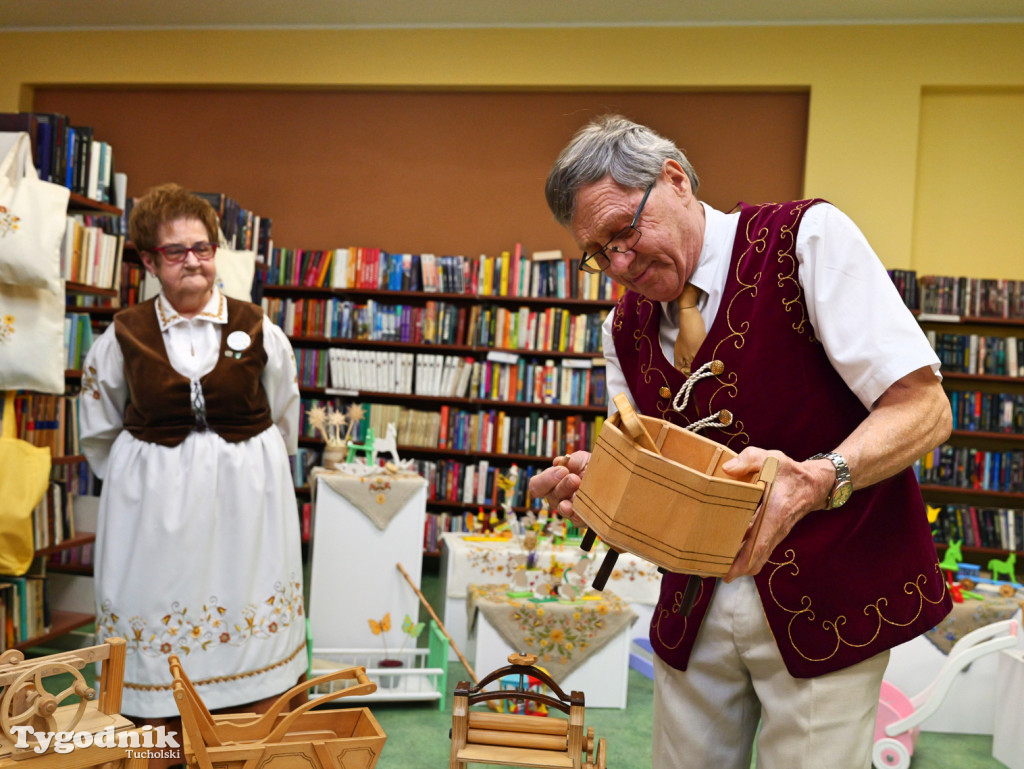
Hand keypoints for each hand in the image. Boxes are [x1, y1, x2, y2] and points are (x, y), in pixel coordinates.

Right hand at [527, 451, 591, 526]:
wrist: (613, 479)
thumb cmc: (594, 468)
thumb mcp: (584, 459)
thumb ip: (572, 460)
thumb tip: (558, 462)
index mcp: (553, 482)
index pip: (537, 485)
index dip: (546, 479)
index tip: (562, 470)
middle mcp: (558, 497)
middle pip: (550, 496)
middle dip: (563, 485)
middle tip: (574, 478)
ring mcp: (569, 509)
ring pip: (562, 508)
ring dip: (570, 499)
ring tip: (579, 490)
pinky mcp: (581, 519)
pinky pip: (576, 520)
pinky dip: (580, 513)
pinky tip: (583, 508)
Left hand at [719, 446, 827, 580]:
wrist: (813, 484)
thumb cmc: (790, 472)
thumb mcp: (770, 458)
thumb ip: (748, 460)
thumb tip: (727, 469)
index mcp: (774, 513)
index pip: (760, 544)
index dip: (744, 562)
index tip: (729, 574)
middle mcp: (776, 529)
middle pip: (756, 558)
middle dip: (736, 570)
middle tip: (710, 572)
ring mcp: (775, 533)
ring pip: (757, 556)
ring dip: (739, 564)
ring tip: (714, 566)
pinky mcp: (773, 533)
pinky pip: (759, 549)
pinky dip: (745, 555)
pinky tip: (728, 552)